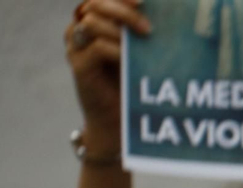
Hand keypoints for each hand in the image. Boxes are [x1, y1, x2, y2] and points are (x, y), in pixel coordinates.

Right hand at [66, 0, 150, 149]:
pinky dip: (116, 49)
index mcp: (95, 22)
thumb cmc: (134, 83)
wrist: (120, 121)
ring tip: (144, 40)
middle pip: (95, 4)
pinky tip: (130, 57)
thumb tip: (166, 12)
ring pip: (92, 22)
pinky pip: (96, 47)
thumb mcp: (139, 52)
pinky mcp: (78, 66)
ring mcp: (76, 47)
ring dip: (120, 28)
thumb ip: (142, 31)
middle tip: (148, 27)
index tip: (144, 1)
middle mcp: (81, 31)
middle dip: (123, 10)